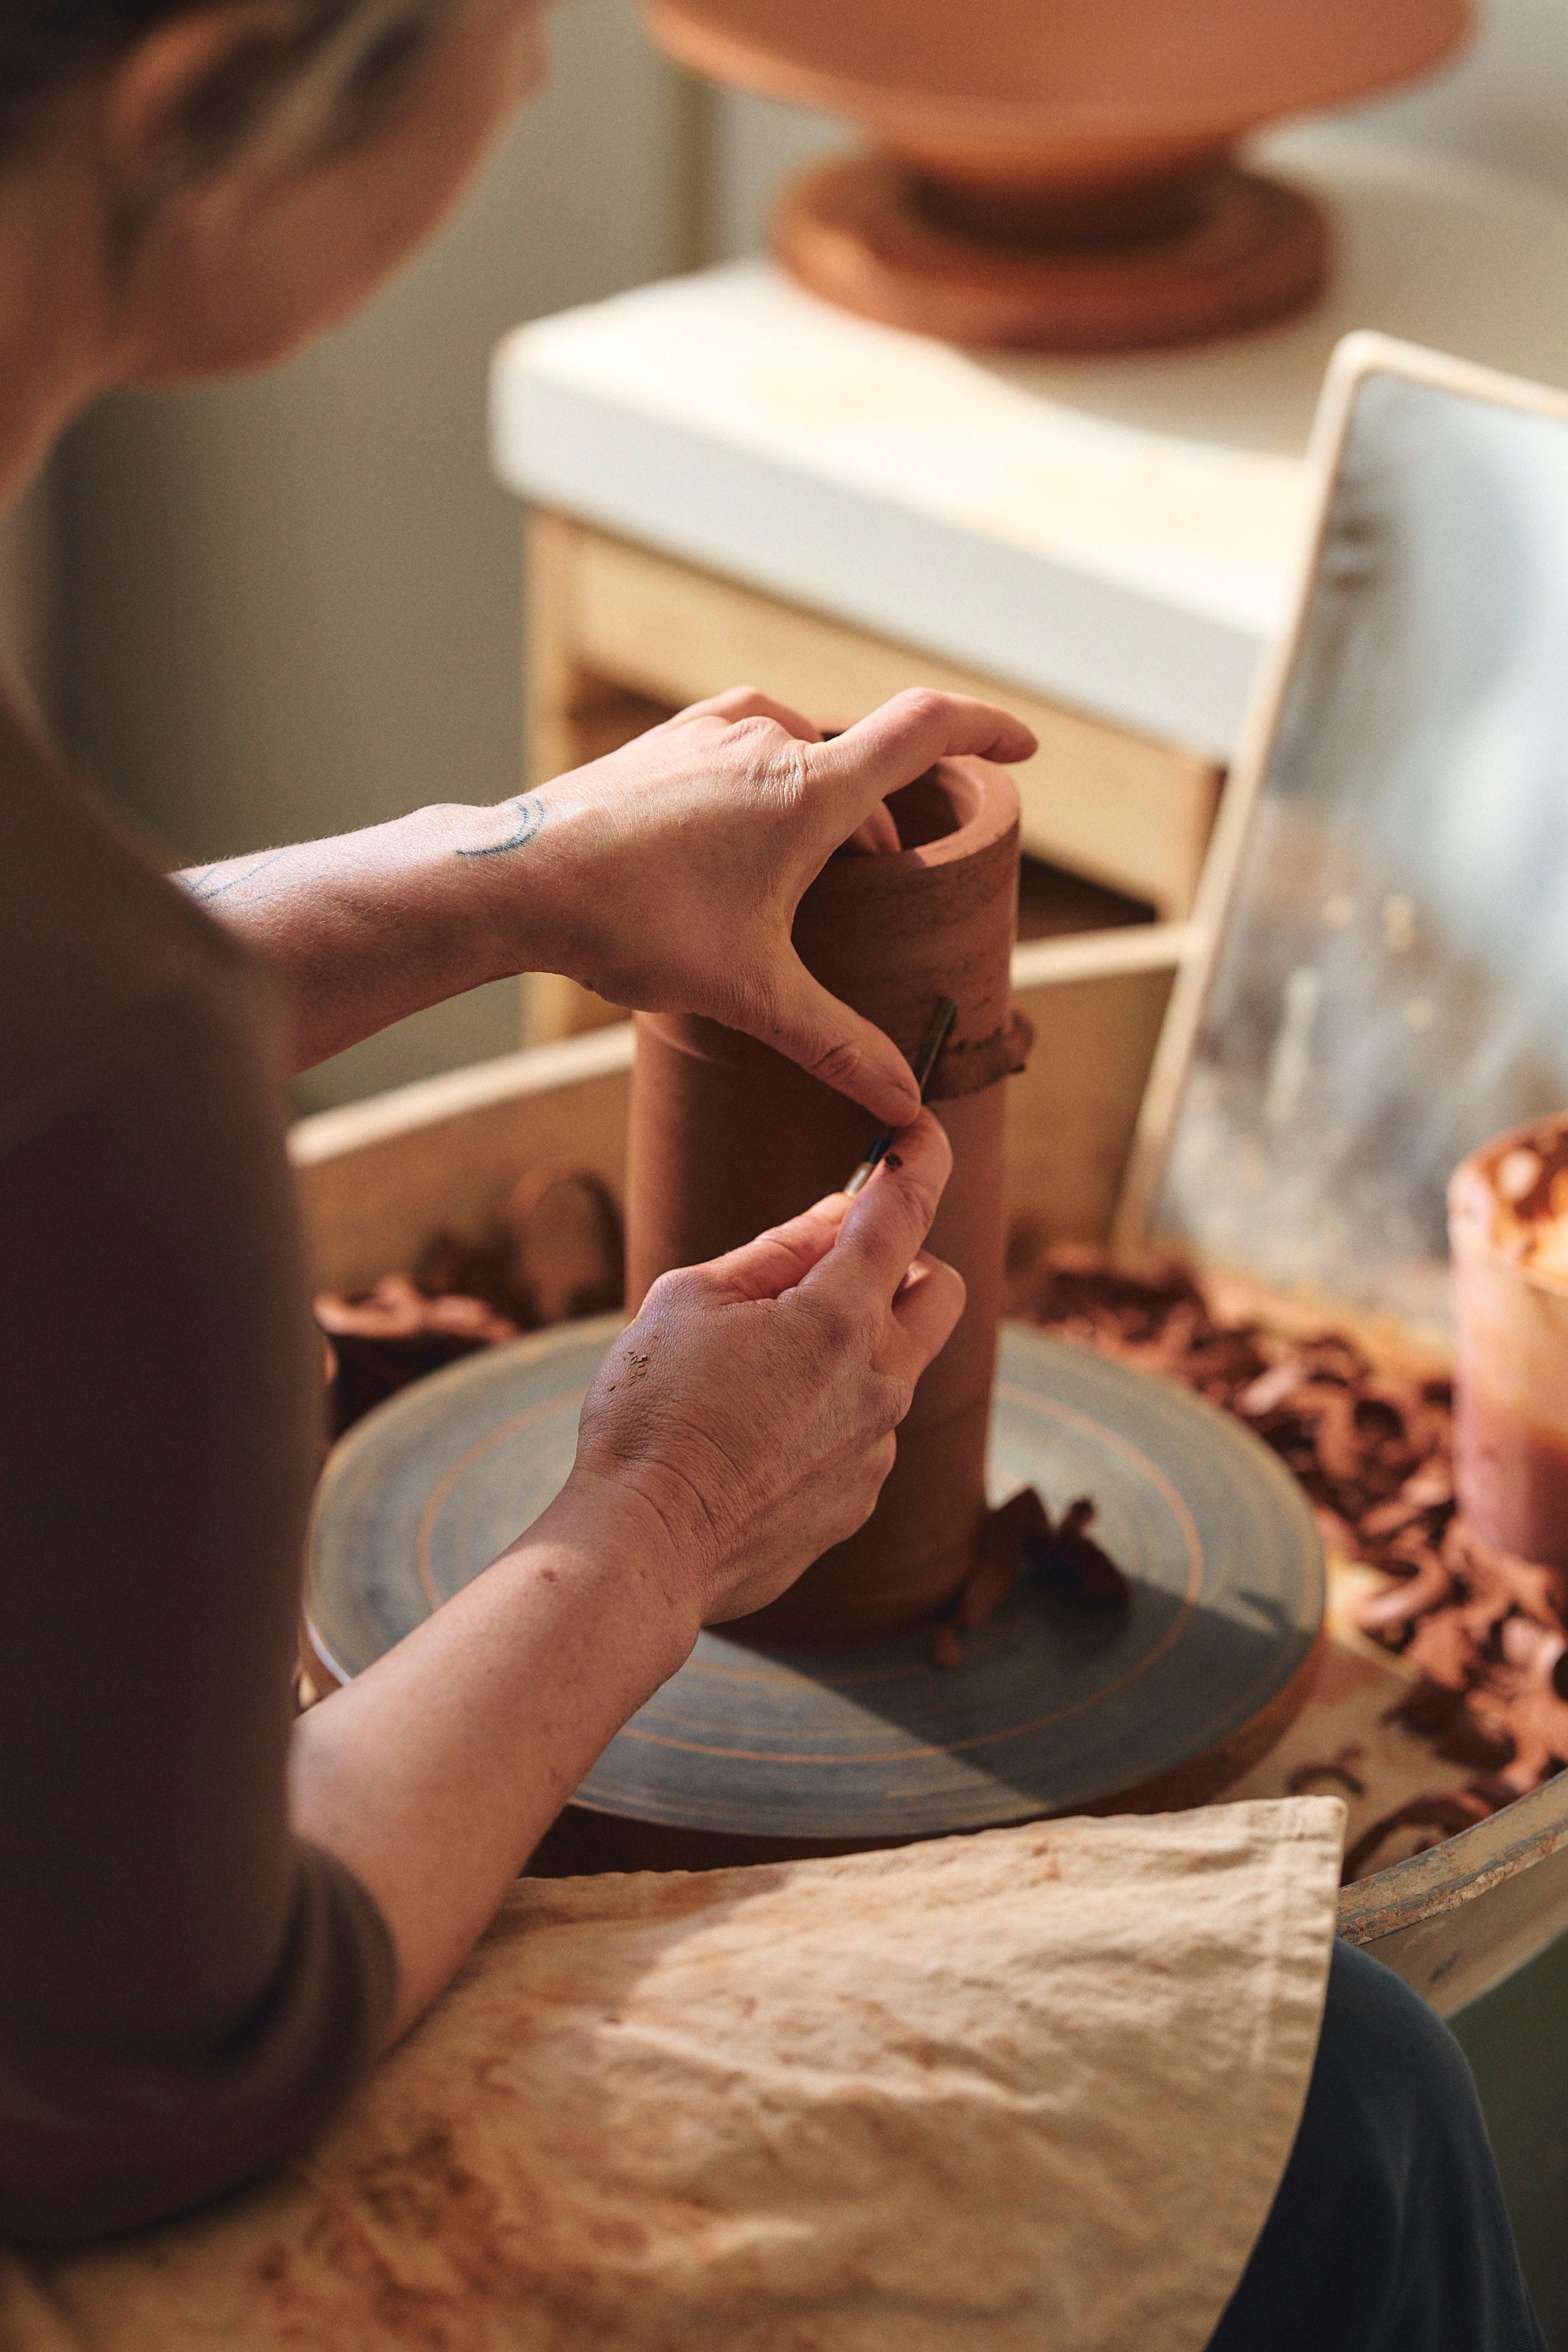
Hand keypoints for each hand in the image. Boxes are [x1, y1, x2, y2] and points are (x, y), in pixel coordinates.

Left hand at [456, 686, 1036, 1125]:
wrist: (512, 878)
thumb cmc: (636, 926)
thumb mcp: (752, 996)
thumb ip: (838, 1045)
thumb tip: (907, 1107)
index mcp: (808, 788)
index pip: (928, 728)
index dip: (988, 731)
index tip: (1025, 749)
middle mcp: (767, 736)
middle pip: (861, 767)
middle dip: (882, 827)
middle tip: (876, 891)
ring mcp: (710, 729)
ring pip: (800, 758)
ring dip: (821, 812)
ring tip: (798, 884)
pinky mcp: (665, 740)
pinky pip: (745, 752)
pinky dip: (766, 794)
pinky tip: (729, 856)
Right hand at [552, 1110, 963, 1625]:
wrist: (647, 1546)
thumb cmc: (652, 1415)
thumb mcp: (691, 1301)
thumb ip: (774, 1252)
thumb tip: (834, 1219)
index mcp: (841, 1317)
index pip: (905, 1211)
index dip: (919, 1159)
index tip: (921, 1133)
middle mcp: (882, 1381)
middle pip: (939, 1288)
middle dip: (901, 1263)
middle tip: (826, 1273)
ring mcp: (878, 1446)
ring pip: (895, 1367)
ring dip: (850, 1348)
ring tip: (757, 1375)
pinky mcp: (861, 1498)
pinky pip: (865, 1431)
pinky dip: (830, 1414)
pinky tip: (757, 1437)